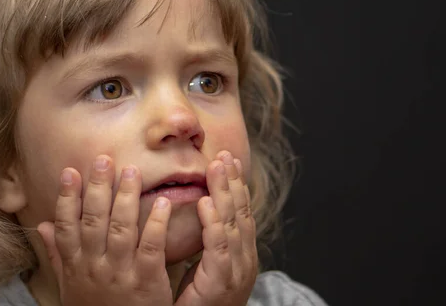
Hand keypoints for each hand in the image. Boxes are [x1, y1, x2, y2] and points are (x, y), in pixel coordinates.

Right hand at [37, 156, 173, 305]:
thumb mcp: (69, 286)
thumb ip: (59, 254)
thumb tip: (41, 225)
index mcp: (76, 266)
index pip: (67, 227)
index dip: (67, 198)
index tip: (69, 172)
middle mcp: (95, 267)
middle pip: (94, 221)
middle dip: (97, 188)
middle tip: (103, 160)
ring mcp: (121, 273)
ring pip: (121, 229)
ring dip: (126, 198)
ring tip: (131, 171)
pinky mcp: (147, 282)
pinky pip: (151, 248)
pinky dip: (156, 224)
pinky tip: (163, 203)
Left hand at [174, 151, 257, 305]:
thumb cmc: (200, 302)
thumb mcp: (209, 267)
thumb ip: (210, 241)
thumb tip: (202, 209)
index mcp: (242, 254)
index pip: (241, 212)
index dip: (236, 185)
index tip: (228, 160)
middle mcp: (245, 259)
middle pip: (241, 212)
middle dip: (233, 181)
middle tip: (223, 154)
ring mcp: (237, 271)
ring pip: (232, 223)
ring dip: (225, 193)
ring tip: (216, 167)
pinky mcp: (221, 282)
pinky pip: (218, 247)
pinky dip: (213, 222)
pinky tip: (206, 202)